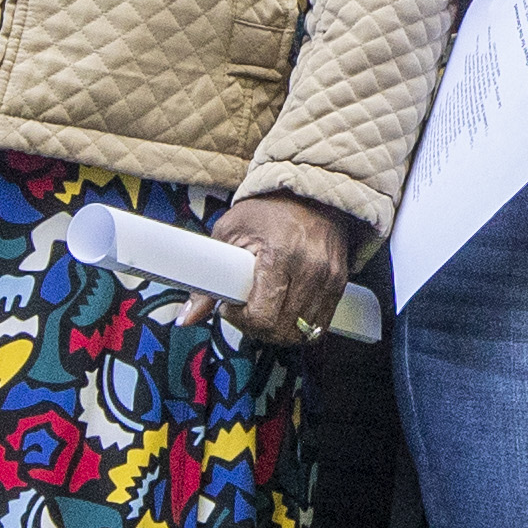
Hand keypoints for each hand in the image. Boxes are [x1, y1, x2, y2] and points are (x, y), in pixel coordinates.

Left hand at [223, 190, 363, 349]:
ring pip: (300, 333)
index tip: (231, 305)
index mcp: (282, 254)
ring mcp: (329, 278)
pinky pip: (318, 326)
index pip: (262, 316)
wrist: (310, 193)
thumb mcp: (229, 233)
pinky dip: (298, 325)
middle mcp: (311, 269)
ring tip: (264, 308)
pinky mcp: (339, 284)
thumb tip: (188, 316)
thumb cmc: (268, 210)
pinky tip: (284, 309)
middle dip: (256, 327)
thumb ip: (207, 278)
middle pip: (281, 330)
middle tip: (244, 308)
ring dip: (277, 330)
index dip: (240, 319)